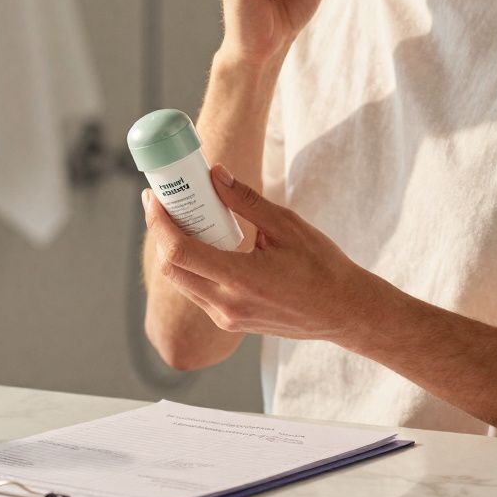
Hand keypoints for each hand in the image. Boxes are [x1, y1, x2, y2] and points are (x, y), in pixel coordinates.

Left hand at [141, 163, 393, 341]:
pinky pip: (197, 291)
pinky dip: (191, 265)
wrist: (343, 311)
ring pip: (181, 282)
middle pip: (171, 268)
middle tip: (160, 201)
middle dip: (159, 232)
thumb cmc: (322, 266)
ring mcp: (226, 317)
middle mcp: (226, 304)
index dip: (159, 223)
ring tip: (179, 217)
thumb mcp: (287, 226)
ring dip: (173, 249)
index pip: (179, 252)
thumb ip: (245, 201)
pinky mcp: (230, 322)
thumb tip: (214, 174)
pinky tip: (199, 242)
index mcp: (240, 279)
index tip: (153, 197)